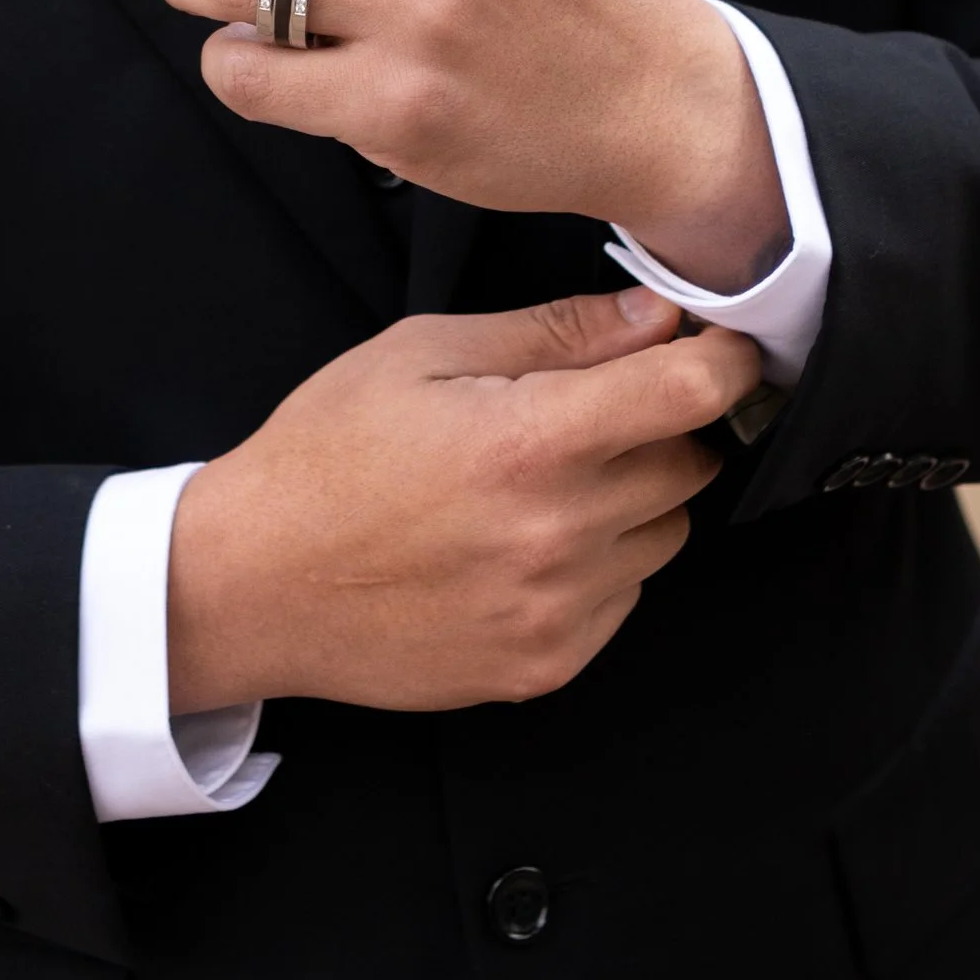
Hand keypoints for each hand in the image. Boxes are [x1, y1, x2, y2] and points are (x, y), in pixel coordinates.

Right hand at [166, 285, 760, 710]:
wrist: (256, 580)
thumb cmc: (328, 454)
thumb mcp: (425, 353)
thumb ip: (554, 333)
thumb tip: (655, 314)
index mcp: (530, 441)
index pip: (689, 392)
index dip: (723, 359)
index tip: (722, 348)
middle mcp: (558, 534)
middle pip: (690, 464)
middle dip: (658, 427)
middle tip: (586, 415)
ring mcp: (557, 610)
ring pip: (666, 536)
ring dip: (633, 501)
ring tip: (542, 484)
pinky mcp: (546, 664)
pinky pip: (624, 599)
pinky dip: (598, 566)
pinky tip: (521, 545)